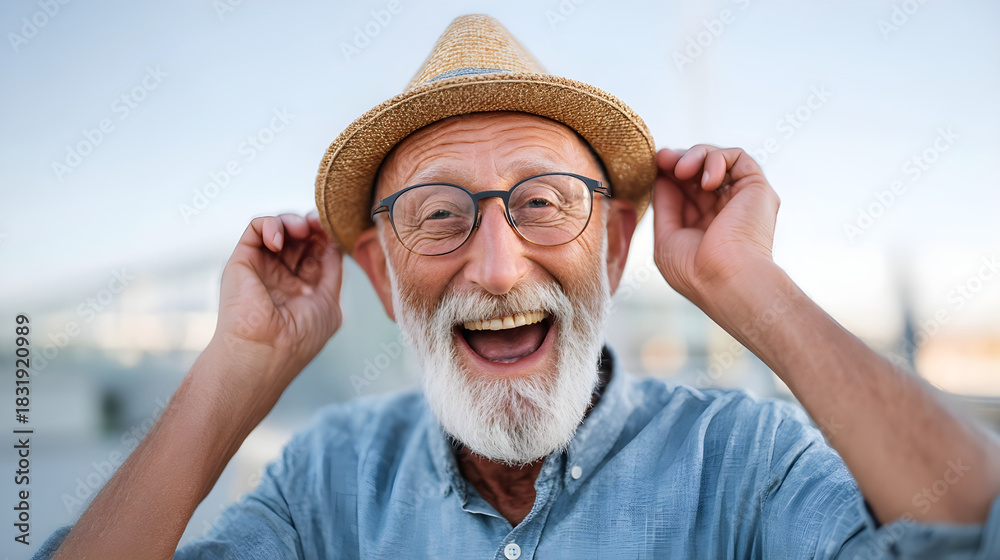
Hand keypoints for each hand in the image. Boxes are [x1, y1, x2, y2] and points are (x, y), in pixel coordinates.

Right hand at [214, 212, 343, 389]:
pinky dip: (271, 223)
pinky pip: (255, 228)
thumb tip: (334, 243)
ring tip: (302, 229)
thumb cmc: (299, 337)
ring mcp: (262, 267)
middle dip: (311, 226)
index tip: (333, 230)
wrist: (265, 351)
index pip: (316, 252)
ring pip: (279, 228)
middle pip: (299, 237)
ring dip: (294, 221)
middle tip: (317, 224)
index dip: (325, 237)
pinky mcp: (242, 260)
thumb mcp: (328, 302)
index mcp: (302, 289)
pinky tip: (279, 240)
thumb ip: (332, 271)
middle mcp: (281, 277)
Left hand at [652, 145, 779, 309]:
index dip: (668, 172)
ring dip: (695, 156)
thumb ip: (665, 205)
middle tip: (663, 159)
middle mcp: (723, 210)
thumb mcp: (666, 237)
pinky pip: (738, 157)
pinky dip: (717, 159)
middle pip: (699, 170)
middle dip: (678, 159)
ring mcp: (740, 198)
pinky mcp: (757, 188)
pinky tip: (707, 182)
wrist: (726, 280)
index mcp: (703, 224)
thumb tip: (661, 176)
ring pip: (717, 159)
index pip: (684, 188)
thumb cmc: (694, 270)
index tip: (655, 163)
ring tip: (682, 170)